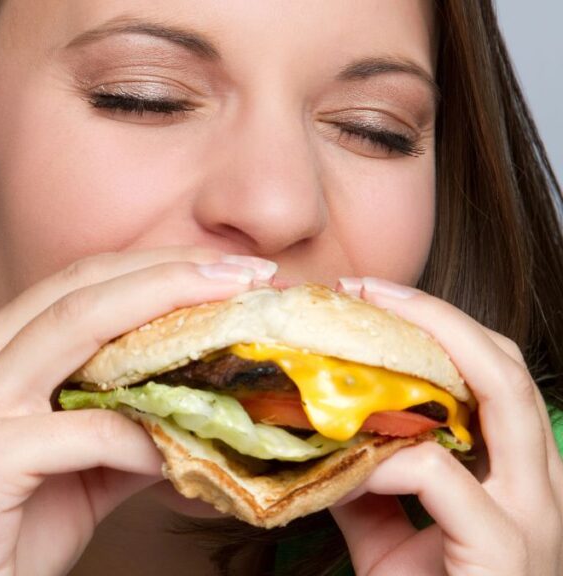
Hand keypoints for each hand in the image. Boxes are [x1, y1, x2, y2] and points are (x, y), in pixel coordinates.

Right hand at [0, 248, 276, 574]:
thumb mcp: (67, 472)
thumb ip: (119, 430)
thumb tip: (195, 410)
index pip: (77, 284)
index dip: (154, 269)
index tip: (228, 270)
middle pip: (82, 287)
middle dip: (173, 272)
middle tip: (251, 273)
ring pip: (80, 326)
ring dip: (168, 314)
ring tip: (235, 319)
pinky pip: (85, 429)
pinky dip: (141, 434)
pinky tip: (181, 450)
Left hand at [331, 277, 562, 574]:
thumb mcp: (391, 543)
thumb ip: (370, 489)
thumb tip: (323, 441)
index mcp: (518, 476)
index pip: (492, 372)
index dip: (435, 325)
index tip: (364, 296)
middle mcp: (541, 486)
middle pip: (504, 365)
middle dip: (433, 314)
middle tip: (359, 288)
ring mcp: (533, 518)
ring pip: (500, 398)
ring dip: (424, 352)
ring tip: (356, 329)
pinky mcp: (506, 552)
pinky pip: (444, 479)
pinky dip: (389, 456)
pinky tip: (345, 456)